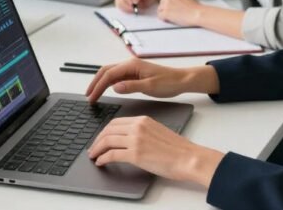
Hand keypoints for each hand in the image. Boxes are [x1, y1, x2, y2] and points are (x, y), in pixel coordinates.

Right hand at [85, 58, 200, 101]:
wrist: (182, 80)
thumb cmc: (169, 82)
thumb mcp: (150, 86)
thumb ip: (132, 86)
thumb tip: (115, 87)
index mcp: (132, 65)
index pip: (109, 74)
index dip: (98, 86)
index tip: (91, 97)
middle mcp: (130, 65)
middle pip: (106, 71)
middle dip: (95, 83)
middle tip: (88, 96)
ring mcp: (132, 69)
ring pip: (111, 74)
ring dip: (101, 83)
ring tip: (94, 95)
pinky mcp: (135, 74)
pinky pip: (118, 77)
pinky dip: (109, 84)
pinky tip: (107, 91)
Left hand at [88, 116, 223, 185]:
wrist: (188, 158)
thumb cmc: (178, 149)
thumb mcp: (157, 131)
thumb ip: (143, 132)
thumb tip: (129, 139)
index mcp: (143, 120)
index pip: (116, 122)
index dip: (105, 131)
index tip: (101, 138)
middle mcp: (137, 127)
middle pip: (108, 130)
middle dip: (98, 139)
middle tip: (93, 148)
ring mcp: (136, 140)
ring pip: (107, 141)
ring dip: (97, 149)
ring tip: (94, 156)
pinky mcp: (136, 154)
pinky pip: (112, 155)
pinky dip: (103, 159)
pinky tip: (101, 162)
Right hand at [114, 0, 162, 11]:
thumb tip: (134, 0)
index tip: (132, 2)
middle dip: (126, 4)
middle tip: (134, 8)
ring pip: (119, 4)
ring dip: (127, 8)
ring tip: (136, 8)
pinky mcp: (120, 3)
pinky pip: (121, 8)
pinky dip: (127, 10)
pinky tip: (133, 9)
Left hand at [157, 0, 201, 25]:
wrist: (198, 13)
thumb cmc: (195, 8)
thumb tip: (172, 4)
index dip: (170, 5)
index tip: (177, 9)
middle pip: (161, 4)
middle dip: (166, 9)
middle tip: (175, 14)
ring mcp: (166, 4)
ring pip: (159, 10)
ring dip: (165, 14)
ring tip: (174, 17)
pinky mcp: (165, 12)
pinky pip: (160, 17)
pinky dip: (165, 19)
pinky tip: (172, 20)